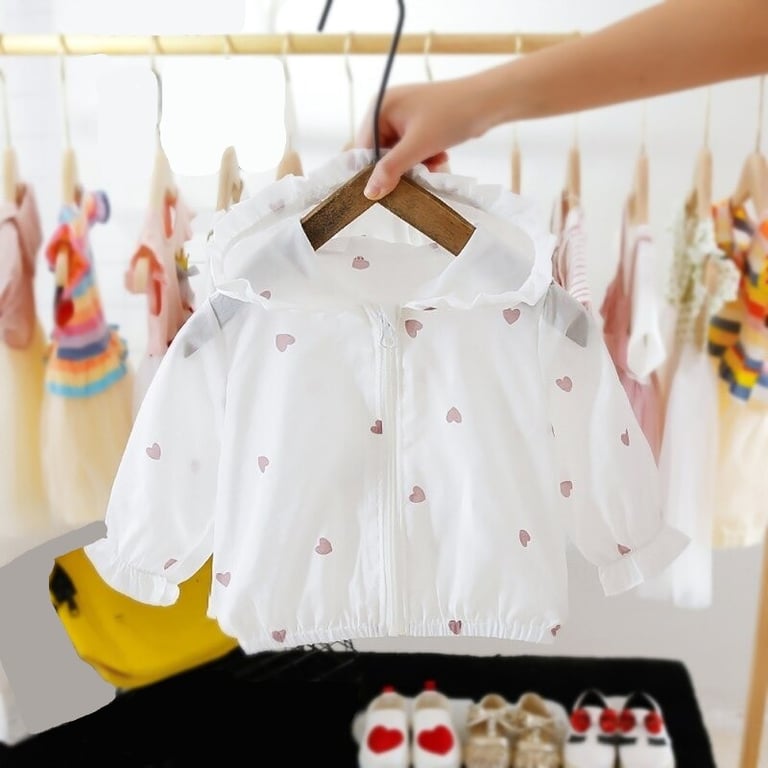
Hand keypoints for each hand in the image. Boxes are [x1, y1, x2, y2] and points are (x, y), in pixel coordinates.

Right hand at [355, 75, 489, 199]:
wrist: (487, 102)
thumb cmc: (451, 115)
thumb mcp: (417, 146)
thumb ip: (391, 169)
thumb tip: (369, 193)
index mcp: (380, 107)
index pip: (363, 148)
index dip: (374, 170)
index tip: (387, 189)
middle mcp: (387, 109)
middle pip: (381, 153)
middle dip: (401, 167)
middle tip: (418, 173)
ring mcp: (404, 116)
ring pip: (399, 154)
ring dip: (415, 165)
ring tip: (434, 162)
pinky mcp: (419, 123)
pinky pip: (412, 149)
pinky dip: (424, 157)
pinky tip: (439, 156)